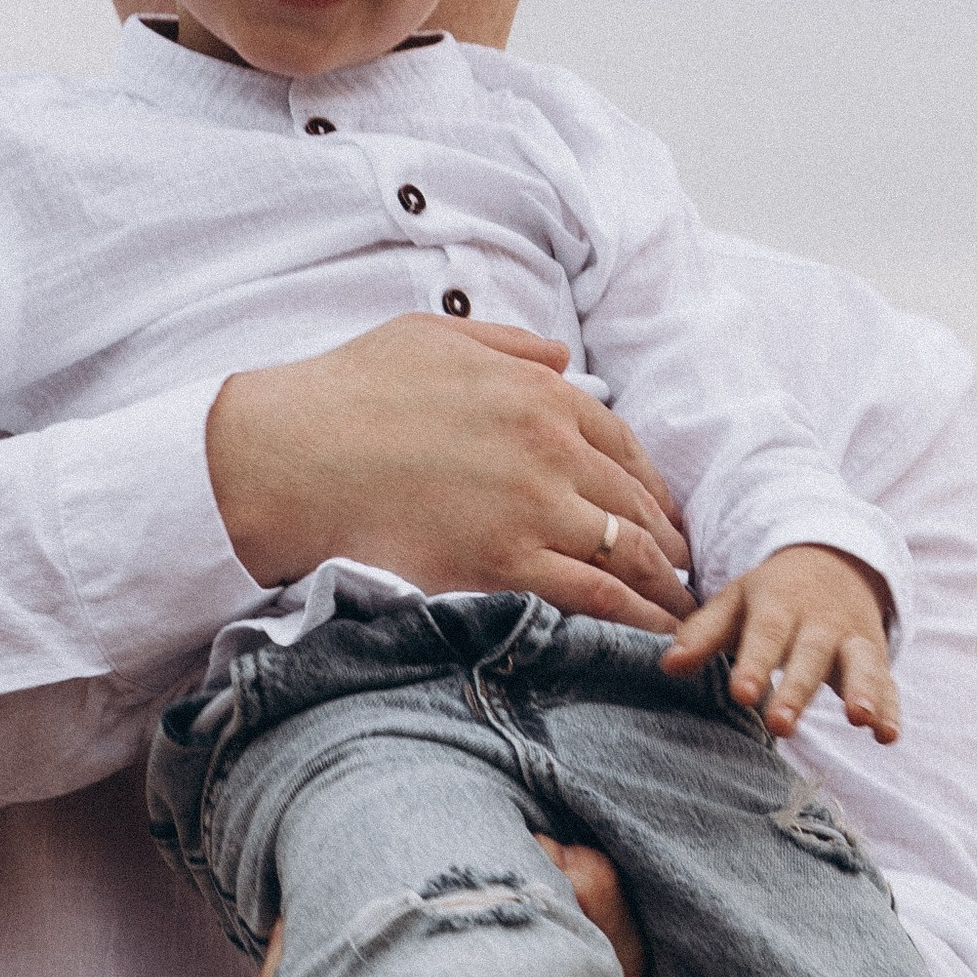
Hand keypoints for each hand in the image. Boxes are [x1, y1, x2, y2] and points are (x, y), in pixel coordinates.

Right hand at [207, 314, 691, 631]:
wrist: (289, 455)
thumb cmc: (347, 392)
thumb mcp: (433, 338)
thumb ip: (508, 345)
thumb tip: (563, 357)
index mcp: (538, 392)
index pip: (621, 443)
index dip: (649, 483)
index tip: (662, 513)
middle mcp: (550, 447)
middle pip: (634, 501)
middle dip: (668, 540)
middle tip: (687, 570)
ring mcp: (534, 508)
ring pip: (628, 552)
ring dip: (664, 586)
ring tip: (685, 614)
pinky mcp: (507, 564)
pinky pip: (594, 597)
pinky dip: (635, 619)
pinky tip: (655, 638)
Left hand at [661, 544, 899, 742]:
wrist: (834, 560)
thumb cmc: (772, 594)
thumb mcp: (736, 602)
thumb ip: (703, 634)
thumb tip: (668, 667)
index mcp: (779, 603)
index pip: (766, 634)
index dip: (754, 664)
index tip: (741, 694)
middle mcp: (820, 621)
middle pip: (811, 655)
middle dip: (799, 690)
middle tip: (782, 725)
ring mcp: (852, 639)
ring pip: (860, 664)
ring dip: (863, 691)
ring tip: (861, 720)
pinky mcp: (875, 657)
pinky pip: (887, 683)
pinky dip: (891, 708)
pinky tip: (888, 736)